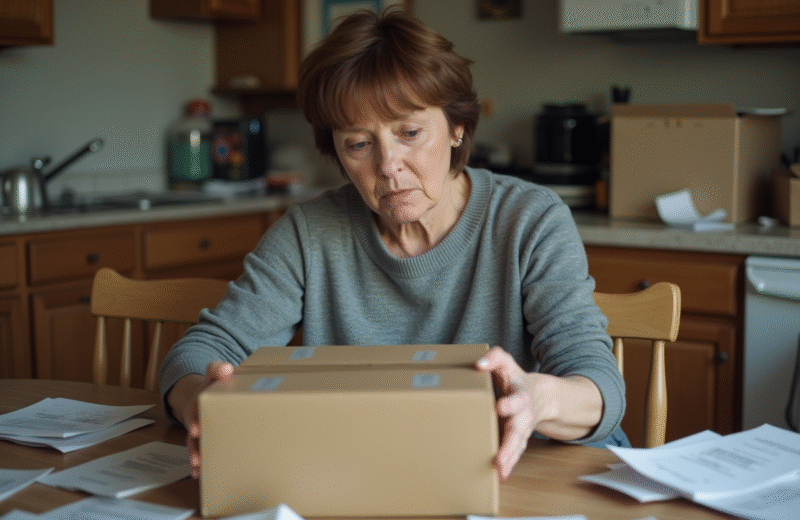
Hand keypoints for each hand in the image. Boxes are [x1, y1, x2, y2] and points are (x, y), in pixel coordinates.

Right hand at [171, 361, 234, 478]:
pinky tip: (199, 474)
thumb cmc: (214, 385)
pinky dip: (198, 463)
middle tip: (197, 457)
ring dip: (195, 456)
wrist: (207, 393)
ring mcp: (198, 430)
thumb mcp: (216, 374)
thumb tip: (225, 368)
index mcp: (199, 401)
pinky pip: (200, 452)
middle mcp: (195, 417)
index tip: (196, 430)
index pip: (193, 409)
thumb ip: (218, 369)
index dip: (193, 419)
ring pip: (194, 445)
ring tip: (198, 467)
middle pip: (191, 433)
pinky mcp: (204, 439)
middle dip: (194, 445)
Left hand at [476, 346, 539, 480]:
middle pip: (519, 429)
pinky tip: (502, 476)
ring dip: (509, 457)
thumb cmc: (515, 378)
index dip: (510, 403)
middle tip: (499, 455)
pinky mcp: (518, 439)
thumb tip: (479, 364)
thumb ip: (494, 358)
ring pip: (518, 445)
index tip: (500, 407)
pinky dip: (509, 464)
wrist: (540, 395)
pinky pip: (515, 453)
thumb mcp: (506, 363)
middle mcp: (524, 414)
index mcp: (521, 395)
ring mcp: (522, 429)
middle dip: (510, 442)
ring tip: (499, 468)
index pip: (517, 398)